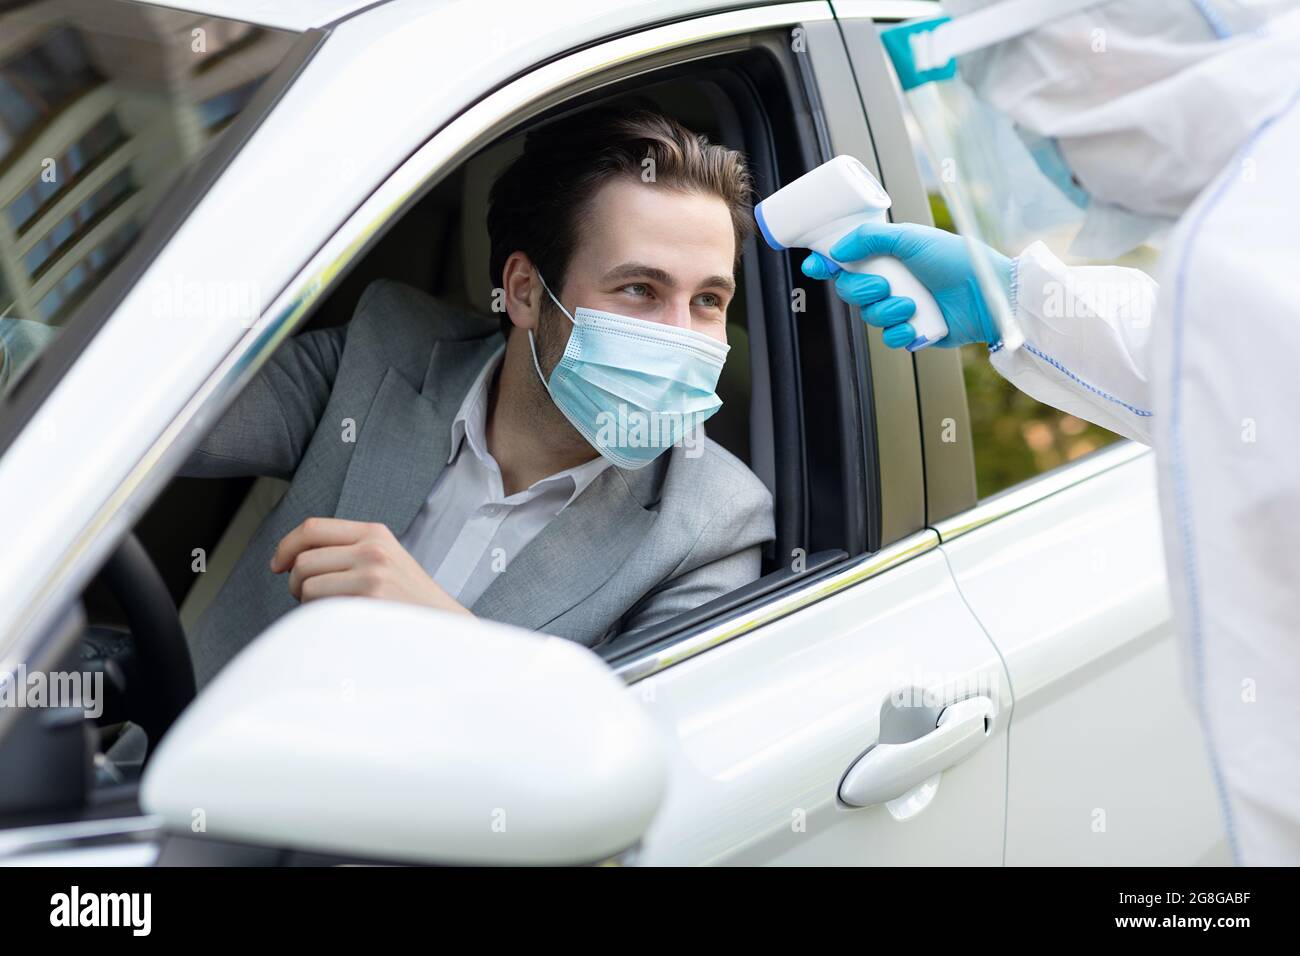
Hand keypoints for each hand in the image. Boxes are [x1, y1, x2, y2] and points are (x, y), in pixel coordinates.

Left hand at [271, 517, 470, 614]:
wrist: (445, 627)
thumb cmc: (409, 601)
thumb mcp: (386, 560)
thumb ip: (348, 551)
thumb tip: (292, 558)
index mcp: (375, 533)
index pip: (312, 527)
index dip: (286, 545)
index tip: (278, 564)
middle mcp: (373, 549)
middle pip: (303, 560)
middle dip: (295, 583)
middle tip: (309, 599)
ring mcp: (372, 575)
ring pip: (305, 584)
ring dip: (306, 604)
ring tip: (330, 611)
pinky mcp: (369, 601)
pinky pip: (318, 607)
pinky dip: (318, 618)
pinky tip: (340, 622)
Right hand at [800, 222, 1012, 348]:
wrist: (986, 294)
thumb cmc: (956, 260)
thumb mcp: (912, 238)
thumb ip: (871, 238)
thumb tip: (837, 248)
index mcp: (887, 256)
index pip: (846, 261)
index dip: (826, 264)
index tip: (816, 266)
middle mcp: (890, 281)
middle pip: (850, 290)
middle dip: (861, 289)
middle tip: (883, 284)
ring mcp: (899, 307)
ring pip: (867, 316)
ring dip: (885, 311)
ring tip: (911, 304)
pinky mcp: (911, 331)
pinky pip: (888, 338)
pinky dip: (899, 332)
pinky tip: (915, 324)